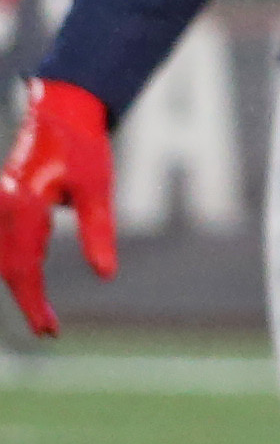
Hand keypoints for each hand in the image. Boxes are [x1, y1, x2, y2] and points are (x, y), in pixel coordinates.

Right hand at [0, 78, 112, 336]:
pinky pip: (3, 244)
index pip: (24, 268)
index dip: (34, 304)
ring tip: (44, 316)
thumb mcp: (98, 188)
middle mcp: (2, 207)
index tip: (50, 331)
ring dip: (19, 285)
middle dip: (27, 300)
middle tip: (50, 331)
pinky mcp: (2, 203)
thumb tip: (106, 275)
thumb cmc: (84, 147)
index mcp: (23, 205)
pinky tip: (31, 285)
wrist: (61, 111)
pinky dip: (15, 266)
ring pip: (2, 258)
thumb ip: (98, 231)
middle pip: (8, 268)